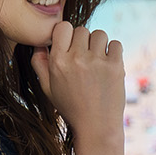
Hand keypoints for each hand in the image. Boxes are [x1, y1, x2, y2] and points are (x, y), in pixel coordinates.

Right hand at [29, 21, 125, 141]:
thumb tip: (39, 44)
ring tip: (97, 62)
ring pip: (99, 34)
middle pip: (82, 30)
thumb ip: (39, 64)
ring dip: (99, 45)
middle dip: (83, 41)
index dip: (67, 34)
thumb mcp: (47, 88)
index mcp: (58, 62)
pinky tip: (108, 66)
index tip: (70, 46)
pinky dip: (113, 52)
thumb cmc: (71, 107)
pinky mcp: (116, 66)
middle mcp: (76, 59)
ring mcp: (97, 62)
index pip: (63, 27)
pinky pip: (116, 44)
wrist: (96, 127)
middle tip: (85, 60)